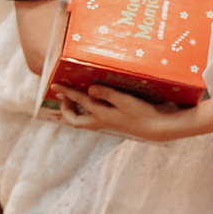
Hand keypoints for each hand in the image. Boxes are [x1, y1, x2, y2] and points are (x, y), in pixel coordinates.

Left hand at [57, 85, 212, 142]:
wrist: (158, 129)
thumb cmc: (143, 114)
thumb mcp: (126, 101)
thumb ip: (107, 94)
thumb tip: (89, 90)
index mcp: (102, 116)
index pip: (79, 102)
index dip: (66, 92)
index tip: (54, 84)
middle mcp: (102, 122)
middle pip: (75, 121)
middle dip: (66, 109)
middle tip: (64, 95)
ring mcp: (108, 123)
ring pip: (84, 121)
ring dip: (75, 111)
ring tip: (74, 99)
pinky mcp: (115, 122)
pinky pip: (94, 118)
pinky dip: (88, 111)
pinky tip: (94, 102)